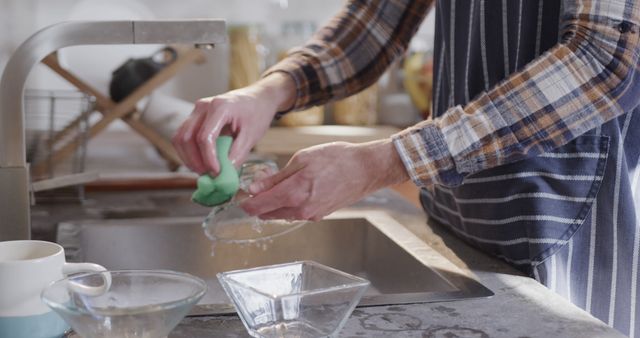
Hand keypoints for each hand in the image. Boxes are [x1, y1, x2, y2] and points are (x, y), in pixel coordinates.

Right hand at [172, 73, 294, 174]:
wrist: (259, 97)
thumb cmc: (257, 113)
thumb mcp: (252, 135)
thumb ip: (238, 154)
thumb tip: (224, 174)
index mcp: (219, 107)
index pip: (205, 137)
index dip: (208, 159)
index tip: (216, 173)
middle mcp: (203, 106)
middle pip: (186, 138)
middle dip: (194, 160)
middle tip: (207, 175)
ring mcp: (197, 109)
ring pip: (180, 137)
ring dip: (188, 157)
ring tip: (203, 171)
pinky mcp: (196, 116)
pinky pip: (184, 135)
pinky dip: (189, 151)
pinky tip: (201, 162)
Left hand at [240, 139, 409, 220]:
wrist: (366, 169)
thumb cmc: (337, 158)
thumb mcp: (302, 160)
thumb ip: (275, 177)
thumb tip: (253, 188)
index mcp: (294, 193)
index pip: (258, 206)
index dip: (245, 203)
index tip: (239, 197)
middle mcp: (301, 210)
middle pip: (267, 214)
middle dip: (258, 202)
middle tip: (257, 185)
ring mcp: (311, 215)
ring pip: (281, 214)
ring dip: (274, 203)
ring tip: (277, 183)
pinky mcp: (319, 215)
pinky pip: (296, 212)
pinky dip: (289, 203)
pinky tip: (295, 188)